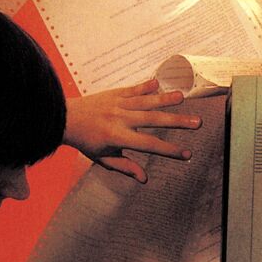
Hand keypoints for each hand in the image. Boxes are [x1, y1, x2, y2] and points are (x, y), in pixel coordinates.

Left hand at [64, 79, 201, 182]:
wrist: (65, 118)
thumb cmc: (85, 142)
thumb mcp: (103, 159)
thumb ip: (125, 166)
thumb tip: (144, 179)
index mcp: (117, 136)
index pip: (148, 144)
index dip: (169, 150)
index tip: (187, 155)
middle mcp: (120, 118)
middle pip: (153, 119)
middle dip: (177, 121)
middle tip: (197, 123)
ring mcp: (118, 104)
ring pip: (146, 101)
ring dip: (165, 99)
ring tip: (183, 97)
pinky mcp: (115, 93)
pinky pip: (133, 89)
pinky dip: (146, 86)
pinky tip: (159, 83)